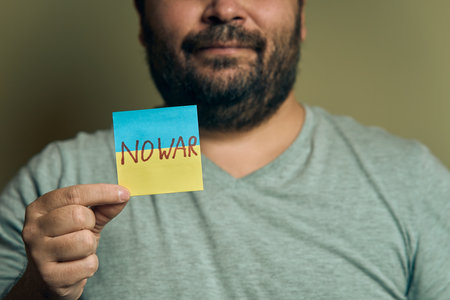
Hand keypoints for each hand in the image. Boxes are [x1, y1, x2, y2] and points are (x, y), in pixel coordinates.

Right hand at [20, 184, 129, 299]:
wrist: (49, 279)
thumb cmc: (68, 241)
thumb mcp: (84, 220)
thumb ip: (103, 207)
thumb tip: (123, 195)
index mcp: (39, 208)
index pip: (74, 194)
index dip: (102, 192)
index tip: (124, 193)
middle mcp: (33, 229)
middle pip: (79, 216)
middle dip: (91, 223)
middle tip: (85, 231)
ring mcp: (38, 254)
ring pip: (85, 241)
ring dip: (91, 247)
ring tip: (79, 251)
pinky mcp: (49, 277)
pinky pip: (87, 265)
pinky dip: (90, 265)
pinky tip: (76, 267)